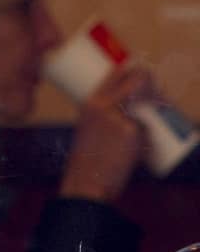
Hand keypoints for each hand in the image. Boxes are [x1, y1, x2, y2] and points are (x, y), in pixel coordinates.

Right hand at [60, 66, 152, 202]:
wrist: (86, 183)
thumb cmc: (86, 161)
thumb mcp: (88, 131)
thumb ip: (107, 120)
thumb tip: (132, 116)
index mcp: (89, 103)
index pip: (114, 74)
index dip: (131, 68)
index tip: (142, 70)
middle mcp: (103, 106)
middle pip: (134, 81)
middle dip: (151, 80)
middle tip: (160, 88)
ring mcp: (118, 118)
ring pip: (146, 101)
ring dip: (160, 98)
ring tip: (166, 105)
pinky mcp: (132, 133)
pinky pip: (149, 126)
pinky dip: (155, 129)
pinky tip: (162, 127)